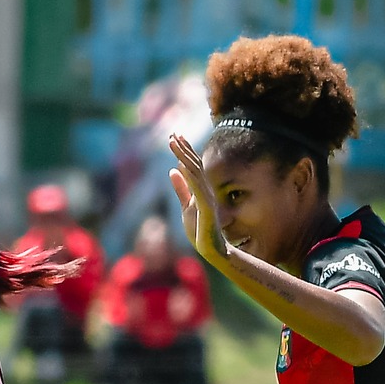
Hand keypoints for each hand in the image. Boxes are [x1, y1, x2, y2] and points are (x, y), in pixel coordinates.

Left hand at [167, 133, 229, 266]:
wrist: (212, 250)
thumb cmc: (200, 230)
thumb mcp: (186, 206)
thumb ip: (181, 189)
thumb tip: (172, 170)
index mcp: (201, 189)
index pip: (193, 166)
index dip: (184, 150)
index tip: (176, 136)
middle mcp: (205, 189)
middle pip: (194, 164)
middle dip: (183, 148)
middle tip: (173, 133)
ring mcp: (207, 197)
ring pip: (195, 172)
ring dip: (184, 156)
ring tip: (173, 143)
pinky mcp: (206, 208)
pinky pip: (197, 189)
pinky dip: (190, 176)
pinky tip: (181, 164)